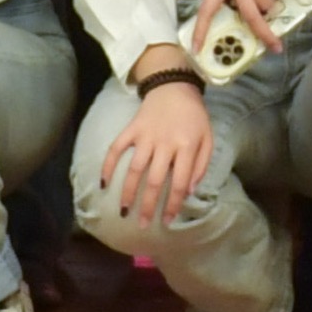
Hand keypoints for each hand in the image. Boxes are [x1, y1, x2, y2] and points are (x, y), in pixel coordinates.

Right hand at [101, 71, 213, 223]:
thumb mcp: (208, 138)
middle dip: (148, 206)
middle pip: (154, 181)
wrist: (175, 86)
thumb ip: (201, 165)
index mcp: (186, 147)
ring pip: (135, 169)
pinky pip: (117, 148)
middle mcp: (165, 143)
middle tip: (142, 225)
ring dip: (128, 192)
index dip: (173, 204)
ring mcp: (146, 136)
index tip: (168, 221)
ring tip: (123, 211)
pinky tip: (104, 183)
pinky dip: (108, 165)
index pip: (179, 183)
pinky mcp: (132, 129)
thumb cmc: (194, 116)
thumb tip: (189, 191)